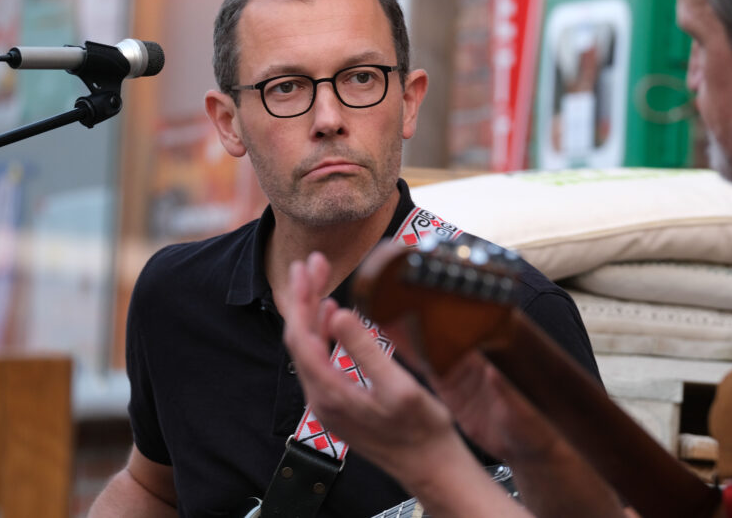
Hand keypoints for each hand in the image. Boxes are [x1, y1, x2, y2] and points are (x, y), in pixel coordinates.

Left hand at [282, 253, 460, 478]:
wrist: (432, 467)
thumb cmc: (422, 431)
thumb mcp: (398, 386)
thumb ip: (365, 350)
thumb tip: (338, 313)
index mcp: (330, 394)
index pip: (301, 336)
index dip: (302, 298)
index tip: (308, 267)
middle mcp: (320, 399)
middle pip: (300, 338)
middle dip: (304, 297)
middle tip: (313, 262)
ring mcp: (328, 402)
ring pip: (308, 347)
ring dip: (312, 311)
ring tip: (320, 279)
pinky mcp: (339, 402)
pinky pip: (320, 359)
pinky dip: (322, 331)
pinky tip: (332, 315)